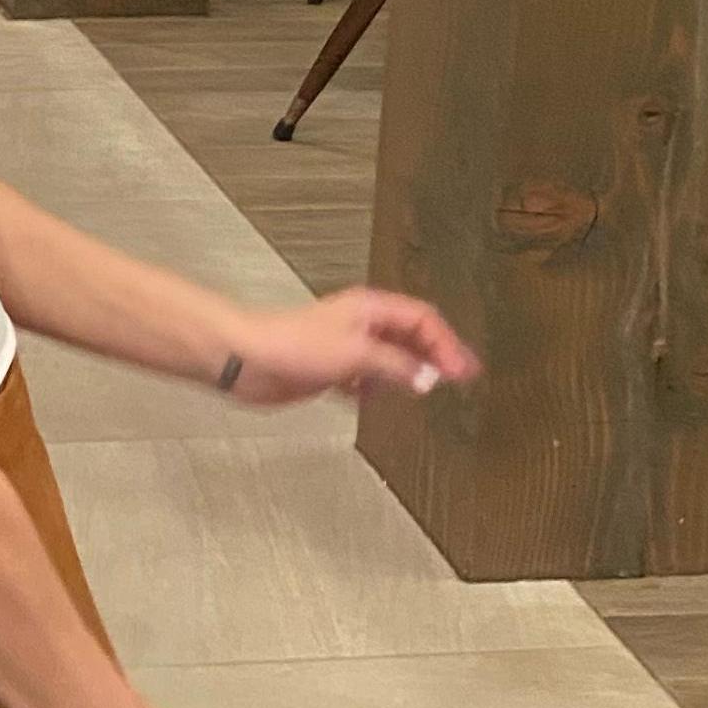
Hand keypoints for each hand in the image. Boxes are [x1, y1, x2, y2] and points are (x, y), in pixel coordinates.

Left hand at [223, 288, 478, 409]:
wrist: (246, 359)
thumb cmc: (289, 343)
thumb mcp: (356, 354)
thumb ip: (396, 367)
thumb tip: (426, 376)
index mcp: (371, 309)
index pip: (423, 320)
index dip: (446, 344)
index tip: (461, 369)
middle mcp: (360, 325)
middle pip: (410, 337)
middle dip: (434, 356)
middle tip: (458, 376)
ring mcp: (345, 347)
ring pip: (388, 358)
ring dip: (406, 373)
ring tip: (425, 388)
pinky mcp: (329, 369)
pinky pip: (363, 378)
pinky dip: (374, 388)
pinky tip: (376, 398)